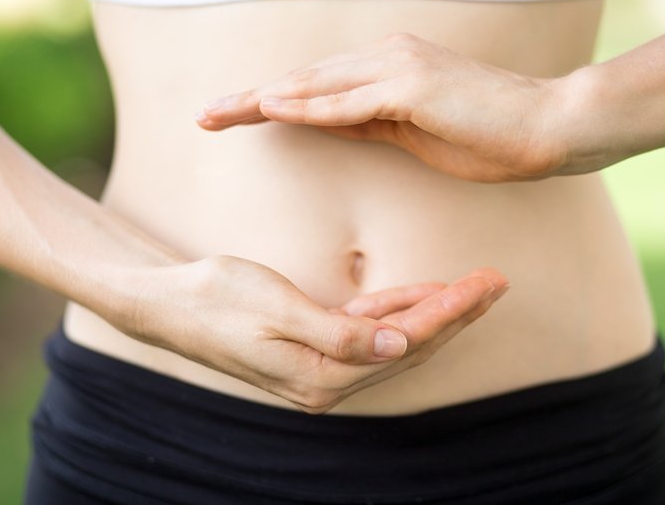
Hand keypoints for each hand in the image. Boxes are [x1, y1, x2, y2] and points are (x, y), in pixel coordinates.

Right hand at [119, 255, 507, 413]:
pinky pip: (367, 329)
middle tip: (496, 283)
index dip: (447, 314)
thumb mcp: (277, 308)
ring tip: (473, 287)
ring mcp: (321, 366)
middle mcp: (327, 381)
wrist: (168, 304)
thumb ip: (340, 332)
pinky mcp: (313, 345)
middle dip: (456, 314)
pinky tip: (422, 293)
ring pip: (394, 338)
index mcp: (321, 378)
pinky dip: (396, 309)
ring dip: (433, 311)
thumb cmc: (217, 299)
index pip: (403, 345)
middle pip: (409, 347)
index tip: (483, 285)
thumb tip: (399, 349)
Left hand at [195, 32, 573, 181]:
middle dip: (250, 99)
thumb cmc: (485, 135)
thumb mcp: (412, 133)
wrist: (547, 128)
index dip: (269, 101)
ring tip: (221, 113)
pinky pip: (351, 101)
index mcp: (386, 71)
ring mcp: (400, 68)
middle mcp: (386, 59)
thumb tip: (326, 123)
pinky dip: (310, 107)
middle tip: (204, 115)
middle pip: (304, 80)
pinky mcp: (414, 87)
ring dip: (266, 100)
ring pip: (317, 84)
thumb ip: (368, 123)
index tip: (230, 116)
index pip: (314, 86)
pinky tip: (273, 111)